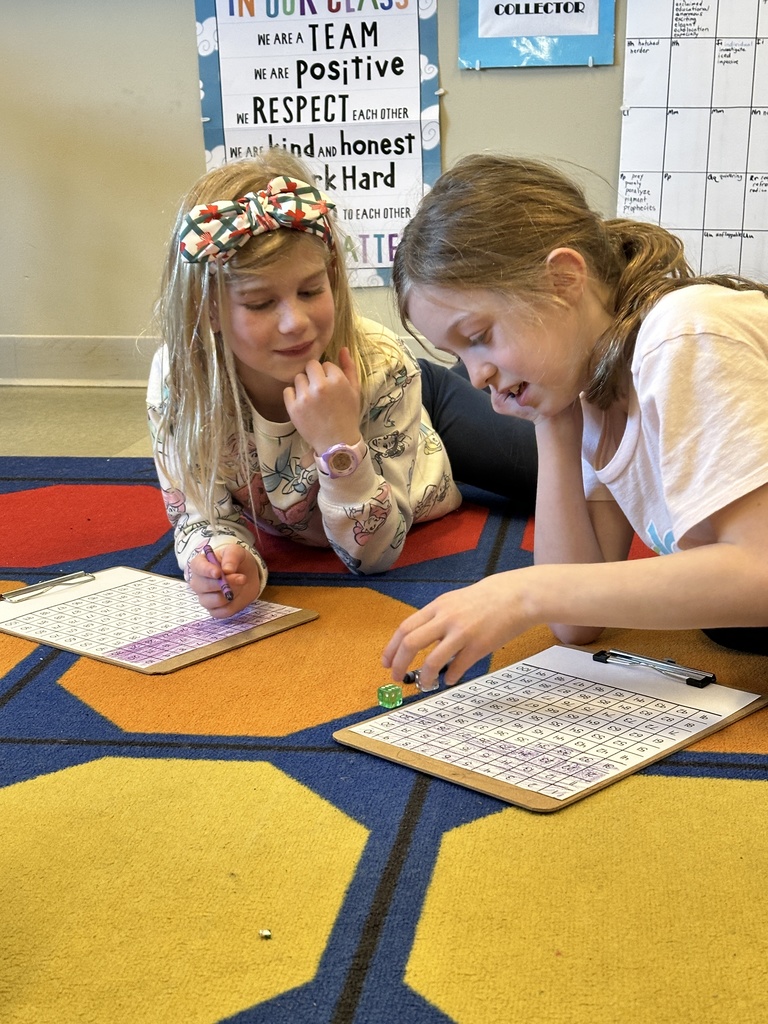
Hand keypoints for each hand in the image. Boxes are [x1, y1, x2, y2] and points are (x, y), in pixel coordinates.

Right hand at [187, 543, 262, 618]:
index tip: (218, 573)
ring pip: (213, 601)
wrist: (246, 575)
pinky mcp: (214, 610)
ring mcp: (204, 598)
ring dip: (230, 594)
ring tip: (240, 585)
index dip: (206, 571)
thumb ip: (231, 557)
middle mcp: (198, 582)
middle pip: (203, 586)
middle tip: (242, 578)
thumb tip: (227, 570)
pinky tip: (237, 596)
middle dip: (224, 583)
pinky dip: (232, 606)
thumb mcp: (237, 552)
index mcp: (199, 564)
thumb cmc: (236, 561)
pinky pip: (221, 612)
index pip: (197, 567)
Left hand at [283, 347, 361, 451]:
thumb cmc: (348, 416)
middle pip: (309, 366)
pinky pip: (287, 391)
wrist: (337, 443)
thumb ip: (349, 368)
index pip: (326, 364)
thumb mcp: (355, 391)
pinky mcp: (293, 408)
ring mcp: (305, 397)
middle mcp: (320, 386)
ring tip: (312, 400)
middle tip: (319, 391)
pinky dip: (293, 396)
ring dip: (303, 386)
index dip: (328, 375)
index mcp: (337, 380)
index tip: (331, 388)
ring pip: (298, 378)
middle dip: (314, 376)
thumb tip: (342, 348)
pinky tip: (303, 406)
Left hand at [382, 571, 535, 689]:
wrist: (516, 596)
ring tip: (425, 684)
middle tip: (396, 677)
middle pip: (411, 643)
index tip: (386, 662)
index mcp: (438, 607)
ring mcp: (462, 633)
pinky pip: (458, 668)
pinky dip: (450, 677)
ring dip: (425, 677)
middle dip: (399, 664)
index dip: (392, 648)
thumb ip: (436, 618)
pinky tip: (449, 679)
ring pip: (433, 661)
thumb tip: (417, 640)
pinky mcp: (479, 647)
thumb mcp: (454, 601)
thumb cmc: (485, 599)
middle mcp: (446, 619)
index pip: (405, 628)